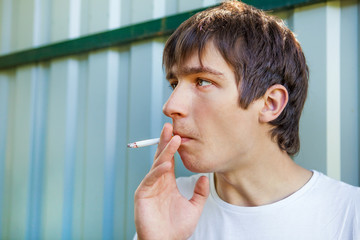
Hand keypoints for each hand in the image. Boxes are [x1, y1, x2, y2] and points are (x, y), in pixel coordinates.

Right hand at [134, 123, 209, 239]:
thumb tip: (205, 178)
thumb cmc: (177, 227)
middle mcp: (158, 181)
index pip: (169, 159)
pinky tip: (166, 164)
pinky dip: (158, 171)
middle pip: (161, 157)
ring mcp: (149, 186)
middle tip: (170, 126)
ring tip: (174, 139)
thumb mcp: (194, 207)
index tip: (178, 133)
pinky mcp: (142, 194)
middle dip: (165, 141)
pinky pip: (151, 179)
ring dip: (165, 152)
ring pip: (157, 165)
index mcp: (168, 182)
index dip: (173, 147)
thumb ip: (200, 193)